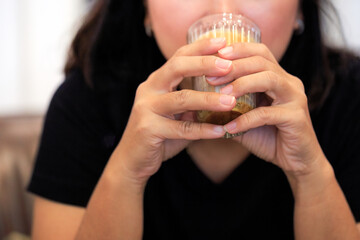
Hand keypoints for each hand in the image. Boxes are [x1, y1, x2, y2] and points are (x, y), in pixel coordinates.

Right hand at [112, 38, 237, 182]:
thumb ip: (194, 104)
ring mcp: (146, 109)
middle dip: (204, 64)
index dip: (200, 47)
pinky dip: (203, 130)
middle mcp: (149, 90)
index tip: (223, 41)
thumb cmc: (159, 135)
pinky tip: (221, 132)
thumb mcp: (176, 114)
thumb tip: (225, 95)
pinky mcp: (148, 129)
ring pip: (181, 99)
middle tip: (229, 66)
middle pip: (176, 67)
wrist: (132, 160)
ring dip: (209, 100)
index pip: (178, 57)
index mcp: (156, 82)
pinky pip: (181, 129)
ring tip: (232, 102)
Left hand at [212, 42, 326, 178]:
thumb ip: (226, 109)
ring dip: (242, 84)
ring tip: (221, 94)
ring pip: (269, 79)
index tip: (214, 56)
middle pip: (262, 61)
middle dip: (233, 66)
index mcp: (278, 77)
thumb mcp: (243, 119)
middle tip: (211, 77)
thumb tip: (195, 107)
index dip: (237, 50)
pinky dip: (245, 120)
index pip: (259, 52)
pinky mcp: (296, 118)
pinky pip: (267, 114)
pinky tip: (228, 127)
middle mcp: (289, 83)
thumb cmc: (268, 137)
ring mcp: (295, 98)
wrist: (296, 161)